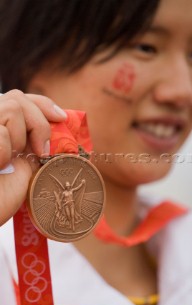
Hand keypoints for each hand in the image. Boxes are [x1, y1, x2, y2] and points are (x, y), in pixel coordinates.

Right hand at [0, 90, 66, 225]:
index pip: (19, 98)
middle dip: (38, 123)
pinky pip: (1, 132)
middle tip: (41, 151)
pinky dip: (5, 151)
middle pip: (16, 98)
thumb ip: (35, 142)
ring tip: (10, 160)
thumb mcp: (27, 164)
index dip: (41, 104)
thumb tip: (60, 126)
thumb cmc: (3, 194)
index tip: (61, 118)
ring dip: (20, 137)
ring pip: (11, 108)